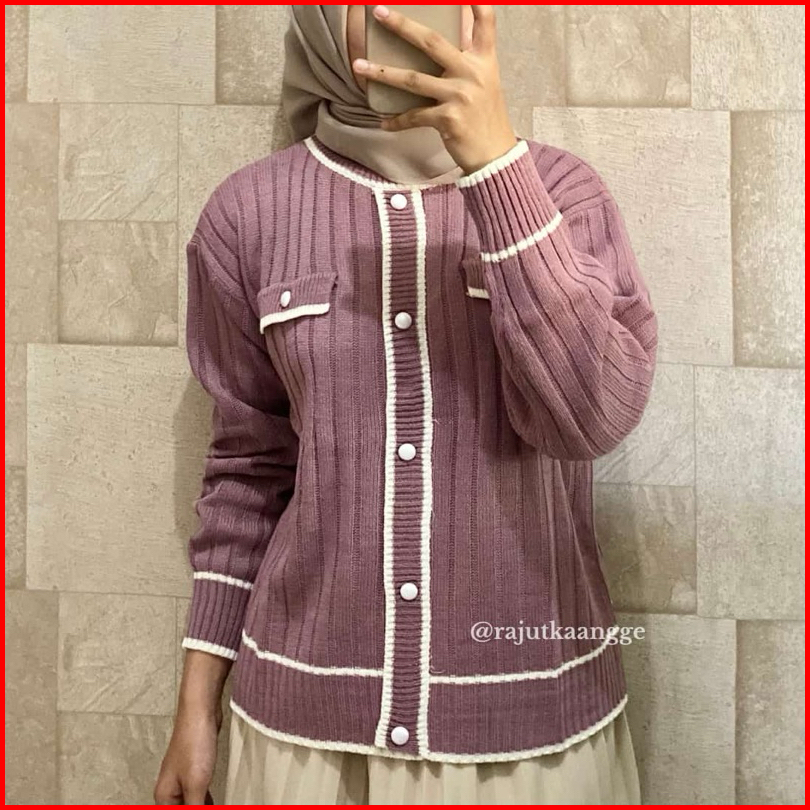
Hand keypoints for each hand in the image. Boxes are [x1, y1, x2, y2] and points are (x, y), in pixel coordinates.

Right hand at [154, 704, 220, 804]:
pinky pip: (199, 794)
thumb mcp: (196, 784)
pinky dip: (206, 802)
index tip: (204, 805)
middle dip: (197, 809)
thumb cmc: (195, 743)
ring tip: (215, 803)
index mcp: (164, 797)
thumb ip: (195, 809)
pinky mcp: (195, 769)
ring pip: (191, 804)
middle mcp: (169, 790)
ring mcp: (182, 778)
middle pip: (182, 809)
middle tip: (212, 803)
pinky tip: (214, 803)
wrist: (200, 711)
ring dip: (202, 806)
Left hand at [352, 5, 517, 174]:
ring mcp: (460, 95)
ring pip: (413, 79)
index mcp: (485, 60)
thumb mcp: (486, 83)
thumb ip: (468, 62)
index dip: (475, 1)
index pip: (485, 21)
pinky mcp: (448, 119)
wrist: (495, 156)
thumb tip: (437, 48)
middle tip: (379, 11)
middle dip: (402, 25)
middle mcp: (473, 73)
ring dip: (382, 73)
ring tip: (359, 67)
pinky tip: (383, 122)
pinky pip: (414, 116)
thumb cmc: (486, 118)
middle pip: (432, 42)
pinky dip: (397, 120)